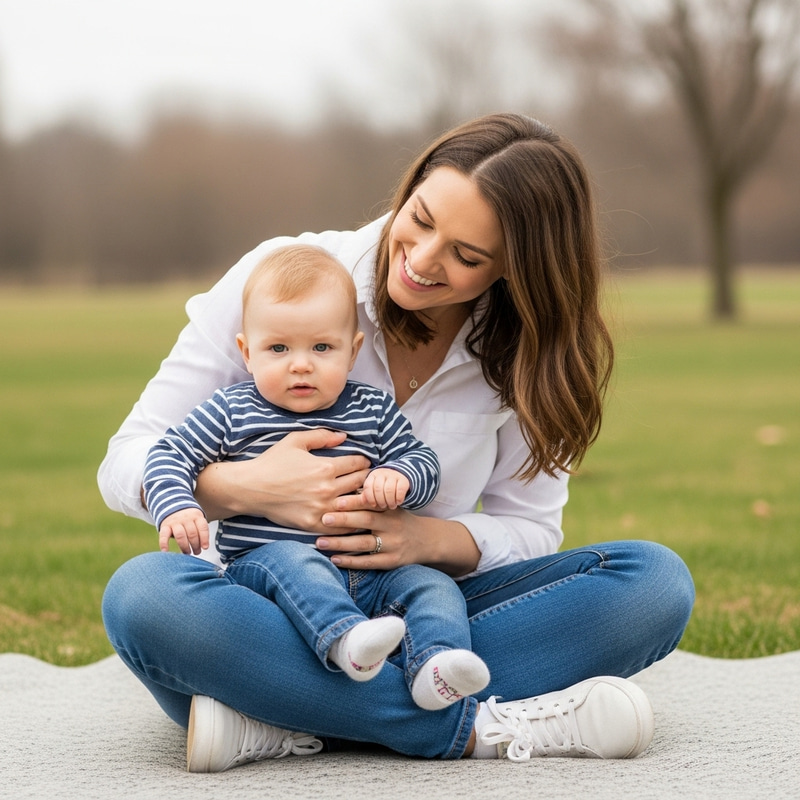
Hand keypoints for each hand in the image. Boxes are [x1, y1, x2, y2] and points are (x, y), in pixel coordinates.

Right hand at [159, 508, 208, 553]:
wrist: (172, 507)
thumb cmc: (189, 519)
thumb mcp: (197, 520)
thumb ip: (200, 531)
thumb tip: (204, 547)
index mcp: (196, 516)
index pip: (202, 527)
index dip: (204, 538)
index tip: (205, 547)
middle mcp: (186, 518)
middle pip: (192, 533)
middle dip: (195, 545)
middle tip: (196, 552)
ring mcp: (175, 522)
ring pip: (180, 535)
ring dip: (184, 546)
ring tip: (187, 553)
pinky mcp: (165, 526)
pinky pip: (164, 535)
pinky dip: (164, 544)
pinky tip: (165, 551)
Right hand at [194, 428, 370, 533]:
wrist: (250, 489)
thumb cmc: (272, 462)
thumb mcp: (295, 441)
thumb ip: (322, 436)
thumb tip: (344, 436)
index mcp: (325, 467)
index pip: (358, 464)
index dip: (364, 462)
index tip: (364, 463)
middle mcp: (326, 489)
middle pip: (360, 484)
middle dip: (366, 479)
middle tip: (367, 479)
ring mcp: (321, 508)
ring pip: (355, 505)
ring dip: (362, 499)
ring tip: (363, 496)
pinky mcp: (313, 524)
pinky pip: (341, 525)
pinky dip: (350, 520)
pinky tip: (351, 515)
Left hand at [316, 500, 480, 576]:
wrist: (427, 541)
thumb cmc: (400, 520)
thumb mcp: (392, 507)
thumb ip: (372, 501)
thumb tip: (343, 488)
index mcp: (390, 509)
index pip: (370, 503)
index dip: (354, 501)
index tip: (336, 500)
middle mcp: (392, 526)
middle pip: (366, 521)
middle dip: (343, 520)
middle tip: (323, 518)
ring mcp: (392, 545)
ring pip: (363, 544)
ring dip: (340, 543)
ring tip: (320, 542)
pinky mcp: (391, 562)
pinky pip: (368, 562)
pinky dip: (350, 561)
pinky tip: (334, 559)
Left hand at [361, 468, 408, 508]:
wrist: (400, 477)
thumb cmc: (384, 487)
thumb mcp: (374, 489)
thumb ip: (367, 495)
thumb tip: (362, 501)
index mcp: (373, 475)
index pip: (368, 486)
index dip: (370, 497)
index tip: (373, 505)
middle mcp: (383, 473)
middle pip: (378, 488)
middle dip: (380, 500)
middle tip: (384, 506)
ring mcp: (394, 475)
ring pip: (389, 490)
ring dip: (390, 501)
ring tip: (391, 506)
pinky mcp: (404, 479)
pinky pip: (400, 490)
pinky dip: (399, 498)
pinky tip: (398, 502)